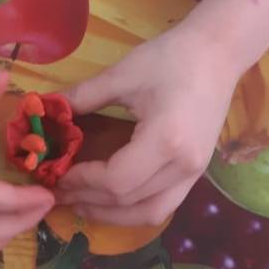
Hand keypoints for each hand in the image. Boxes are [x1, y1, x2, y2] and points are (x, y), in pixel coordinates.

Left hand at [55, 27, 244, 226]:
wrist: (218, 52)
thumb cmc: (171, 57)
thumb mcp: (122, 74)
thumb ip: (83, 96)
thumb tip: (49, 110)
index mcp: (166, 140)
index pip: (117, 180)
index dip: (83, 181)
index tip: (57, 174)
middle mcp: (184, 166)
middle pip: (130, 201)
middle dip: (90, 201)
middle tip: (58, 193)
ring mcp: (195, 173)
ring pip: (150, 212)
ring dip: (113, 215)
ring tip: (81, 204)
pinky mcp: (197, 171)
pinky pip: (165, 204)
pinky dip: (135, 209)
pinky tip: (111, 199)